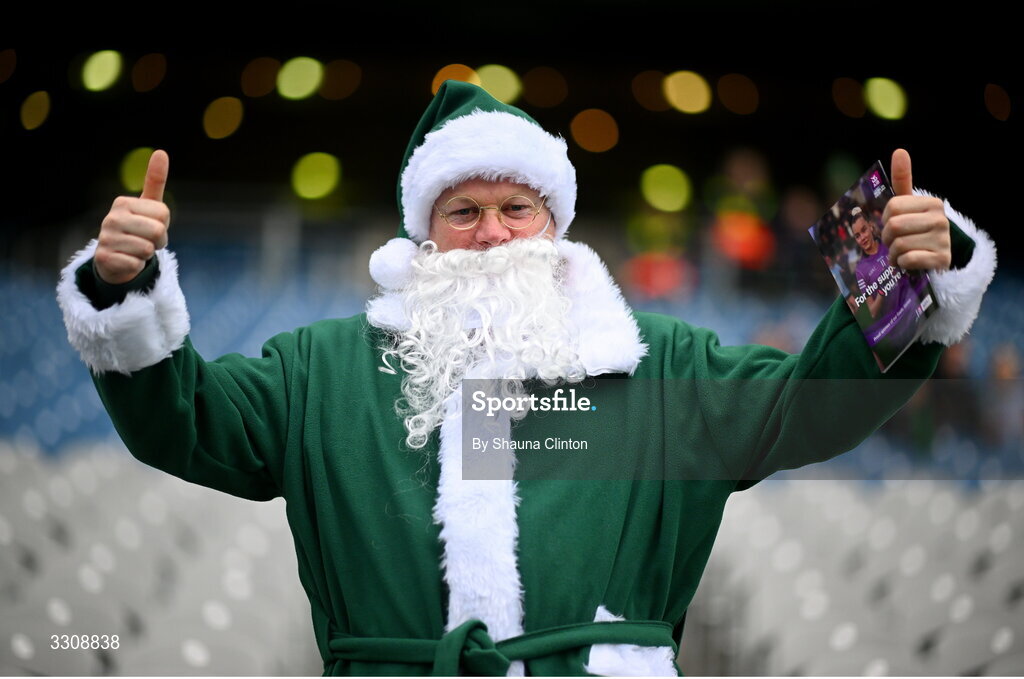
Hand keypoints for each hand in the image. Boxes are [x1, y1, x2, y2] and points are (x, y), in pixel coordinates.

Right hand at [95, 150, 170, 284]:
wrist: (116, 259)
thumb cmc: (138, 229)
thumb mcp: (148, 206)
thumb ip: (155, 181)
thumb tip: (161, 152)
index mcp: (123, 203)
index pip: (164, 214)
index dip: (164, 225)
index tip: (151, 226)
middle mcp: (111, 218)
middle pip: (158, 231)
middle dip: (158, 241)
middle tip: (146, 241)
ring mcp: (105, 238)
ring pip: (148, 249)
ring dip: (147, 254)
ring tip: (135, 250)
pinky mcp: (104, 258)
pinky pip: (136, 264)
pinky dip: (136, 266)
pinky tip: (126, 260)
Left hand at [881, 149, 951, 270]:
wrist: (934, 259)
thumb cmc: (915, 229)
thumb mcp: (909, 206)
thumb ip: (902, 180)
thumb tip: (900, 150)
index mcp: (932, 203)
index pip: (892, 207)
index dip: (885, 219)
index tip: (893, 224)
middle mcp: (941, 219)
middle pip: (894, 226)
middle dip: (887, 239)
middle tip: (895, 242)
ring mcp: (944, 240)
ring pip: (899, 245)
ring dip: (893, 254)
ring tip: (902, 253)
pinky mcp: (942, 260)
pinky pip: (908, 260)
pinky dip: (902, 264)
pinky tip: (909, 263)